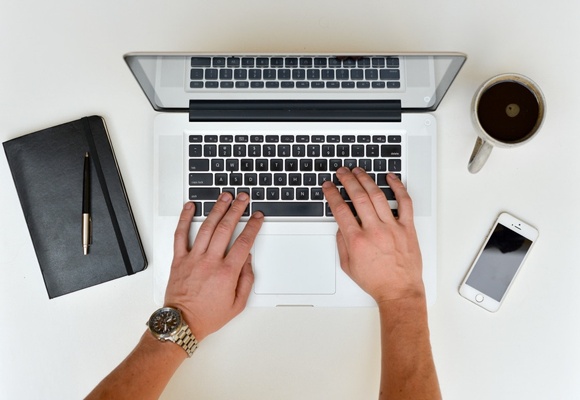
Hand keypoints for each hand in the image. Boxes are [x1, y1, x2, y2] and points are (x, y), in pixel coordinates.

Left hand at [164, 192, 263, 341]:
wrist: (182, 323)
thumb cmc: (207, 316)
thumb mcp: (237, 304)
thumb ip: (246, 280)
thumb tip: (247, 259)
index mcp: (226, 272)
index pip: (244, 242)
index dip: (253, 226)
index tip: (257, 217)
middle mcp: (210, 262)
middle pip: (226, 228)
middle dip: (237, 210)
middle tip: (243, 199)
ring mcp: (193, 258)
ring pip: (206, 227)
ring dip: (217, 209)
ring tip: (224, 197)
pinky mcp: (179, 259)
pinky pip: (180, 234)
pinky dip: (184, 218)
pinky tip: (190, 207)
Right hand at [322, 168, 423, 303]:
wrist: (399, 291)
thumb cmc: (376, 281)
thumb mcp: (348, 266)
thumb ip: (342, 243)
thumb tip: (341, 225)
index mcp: (357, 240)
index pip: (340, 209)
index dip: (332, 194)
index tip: (328, 186)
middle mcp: (374, 231)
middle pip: (358, 197)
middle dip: (347, 180)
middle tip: (341, 172)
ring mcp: (392, 227)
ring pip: (377, 195)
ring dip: (366, 180)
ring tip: (358, 171)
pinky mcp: (407, 228)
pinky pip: (405, 202)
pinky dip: (398, 187)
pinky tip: (390, 178)